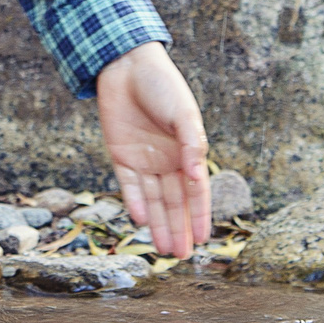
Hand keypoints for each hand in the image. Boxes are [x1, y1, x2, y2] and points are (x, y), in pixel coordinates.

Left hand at [95, 43, 210, 257]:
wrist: (127, 65)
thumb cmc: (163, 85)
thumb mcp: (184, 114)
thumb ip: (192, 145)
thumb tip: (197, 177)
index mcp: (186, 152)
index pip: (195, 191)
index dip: (199, 215)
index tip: (203, 239)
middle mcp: (166, 161)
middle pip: (173, 202)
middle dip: (178, 229)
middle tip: (183, 257)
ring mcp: (143, 160)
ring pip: (152, 200)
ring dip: (157, 224)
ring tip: (164, 250)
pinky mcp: (120, 156)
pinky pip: (128, 185)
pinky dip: (134, 202)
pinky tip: (140, 221)